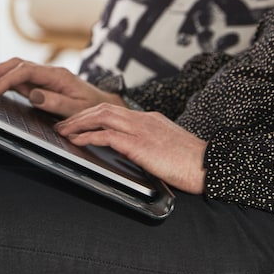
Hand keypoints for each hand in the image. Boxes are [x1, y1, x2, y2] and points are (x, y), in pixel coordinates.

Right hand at [0, 58, 125, 117]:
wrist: (104, 105)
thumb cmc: (93, 108)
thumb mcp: (79, 109)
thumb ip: (57, 103)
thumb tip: (34, 95)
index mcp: (58, 75)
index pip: (27, 71)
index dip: (7, 79)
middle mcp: (48, 72)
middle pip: (17, 65)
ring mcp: (43, 76)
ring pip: (14, 68)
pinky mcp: (39, 83)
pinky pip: (17, 77)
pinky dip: (1, 78)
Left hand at [56, 103, 206, 193]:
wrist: (211, 165)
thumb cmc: (192, 162)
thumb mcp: (167, 146)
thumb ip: (149, 143)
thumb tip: (135, 150)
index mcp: (149, 118)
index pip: (114, 109)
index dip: (92, 114)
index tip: (79, 120)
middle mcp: (142, 119)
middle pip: (103, 107)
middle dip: (79, 115)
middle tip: (62, 123)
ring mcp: (141, 129)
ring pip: (101, 116)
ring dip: (78, 122)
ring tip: (63, 130)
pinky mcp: (139, 144)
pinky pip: (107, 136)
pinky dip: (88, 137)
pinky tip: (77, 141)